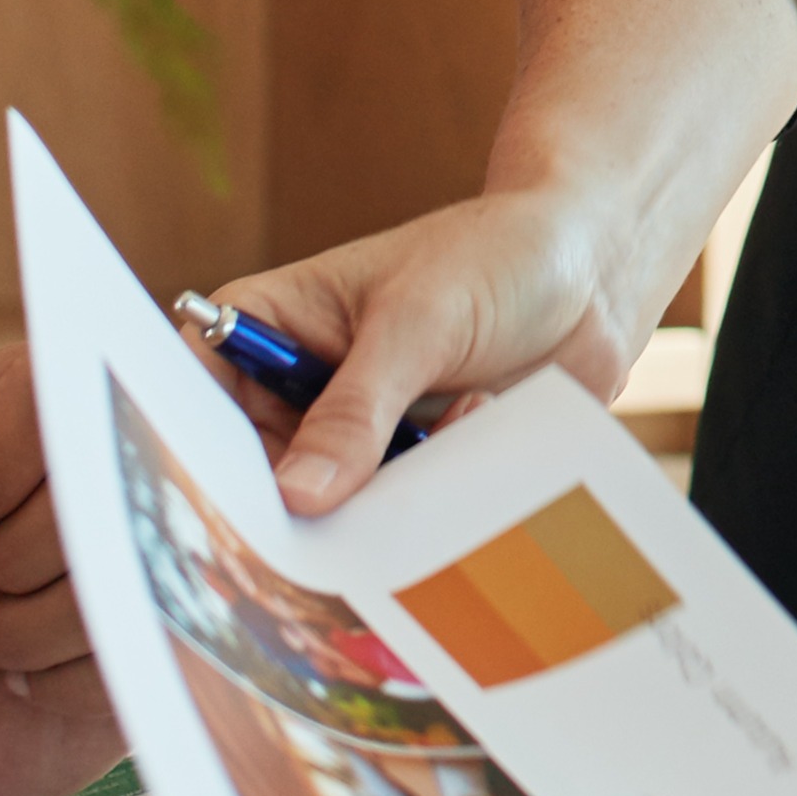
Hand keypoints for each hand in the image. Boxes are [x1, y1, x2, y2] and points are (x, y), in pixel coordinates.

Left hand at [0, 348, 113, 795]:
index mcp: (16, 406)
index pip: (48, 396)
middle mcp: (91, 461)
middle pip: (99, 484)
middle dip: (9, 560)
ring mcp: (134, 547)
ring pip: (117, 576)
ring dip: (25, 630)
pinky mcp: (156, 631)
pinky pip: (133, 650)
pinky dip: (57, 682)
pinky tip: (23, 675)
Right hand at [194, 186, 651, 518]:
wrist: (596, 273)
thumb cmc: (496, 260)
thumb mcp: (419, 324)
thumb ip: (357, 410)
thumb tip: (298, 497)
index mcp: (270, 322)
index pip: (199, 399)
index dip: (202, 456)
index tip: (233, 507)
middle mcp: (298, 384)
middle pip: (255, 472)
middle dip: (294, 505)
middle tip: (326, 536)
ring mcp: (354, 431)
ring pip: (329, 507)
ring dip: (372, 504)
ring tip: (426, 456)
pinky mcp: (410, 467)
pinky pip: (394, 516)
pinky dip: (425, 502)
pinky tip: (471, 431)